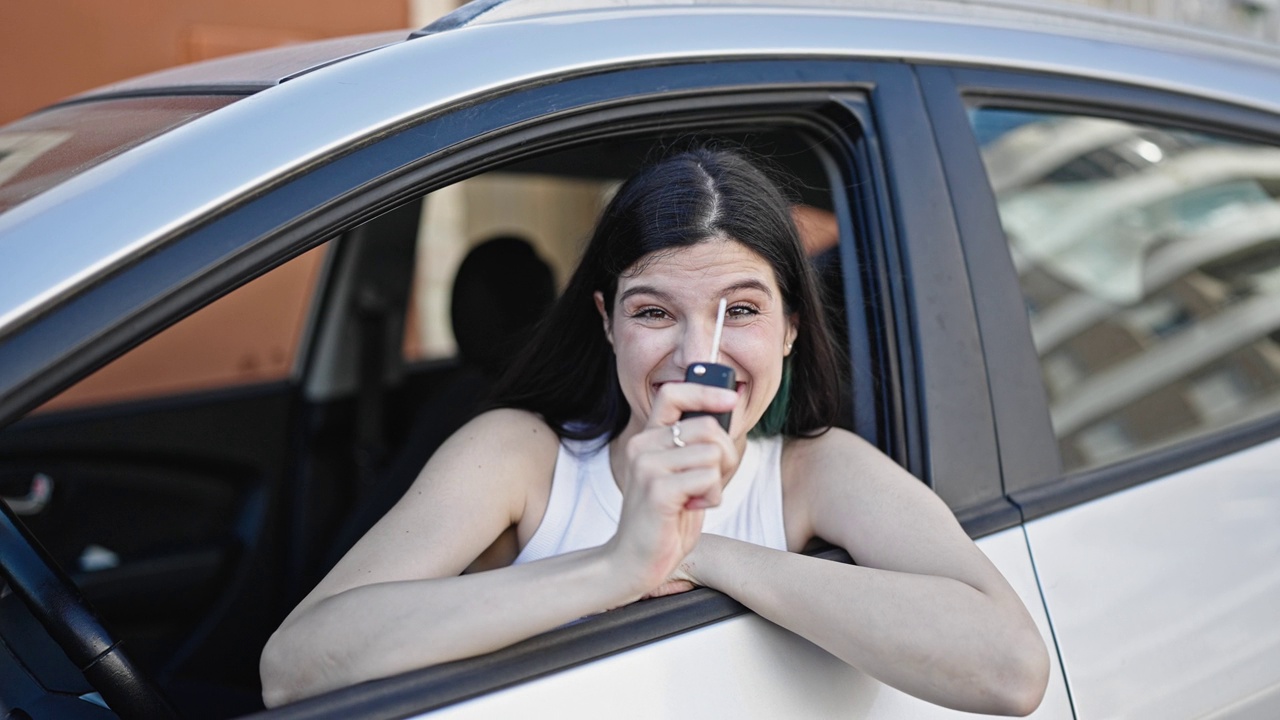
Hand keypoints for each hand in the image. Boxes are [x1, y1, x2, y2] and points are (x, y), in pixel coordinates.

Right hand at [608, 383, 738, 595]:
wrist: (634, 561)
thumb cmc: (665, 520)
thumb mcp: (681, 474)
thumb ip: (695, 446)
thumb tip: (726, 414)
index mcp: (647, 438)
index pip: (672, 394)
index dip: (705, 390)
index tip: (731, 399)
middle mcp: (642, 446)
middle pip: (708, 427)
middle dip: (726, 455)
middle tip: (711, 481)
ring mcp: (647, 466)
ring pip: (713, 453)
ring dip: (718, 481)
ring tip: (697, 498)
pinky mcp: (658, 490)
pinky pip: (708, 477)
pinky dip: (712, 496)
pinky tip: (693, 508)